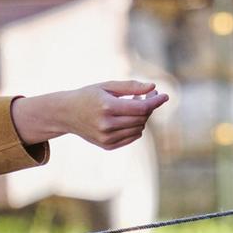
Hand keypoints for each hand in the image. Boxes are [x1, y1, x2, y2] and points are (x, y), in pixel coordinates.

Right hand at [12, 80, 167, 148]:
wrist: (66, 114)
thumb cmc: (88, 95)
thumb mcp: (107, 86)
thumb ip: (131, 87)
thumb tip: (153, 87)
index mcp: (107, 107)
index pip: (141, 108)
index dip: (155, 102)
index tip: (165, 95)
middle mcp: (107, 125)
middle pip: (141, 119)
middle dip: (148, 107)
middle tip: (146, 96)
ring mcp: (107, 137)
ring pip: (139, 129)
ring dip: (142, 117)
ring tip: (134, 105)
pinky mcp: (107, 145)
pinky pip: (132, 136)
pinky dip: (136, 127)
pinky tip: (128, 117)